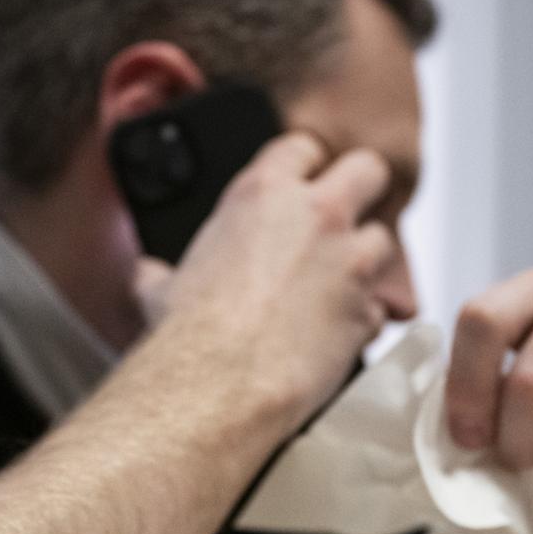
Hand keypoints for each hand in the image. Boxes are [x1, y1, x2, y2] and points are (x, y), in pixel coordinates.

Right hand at [153, 132, 410, 426]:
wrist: (218, 387)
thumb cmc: (188, 335)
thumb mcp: (161, 288)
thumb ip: (163, 271)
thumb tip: (148, 275)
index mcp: (263, 194)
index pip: (302, 147)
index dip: (305, 166)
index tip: (300, 186)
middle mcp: (316, 216)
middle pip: (368, 170)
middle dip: (362, 190)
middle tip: (344, 216)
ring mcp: (349, 262)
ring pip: (384, 241)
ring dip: (366, 262)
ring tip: (338, 287)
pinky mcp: (366, 312)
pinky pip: (377, 308)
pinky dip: (361, 320)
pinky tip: (336, 336)